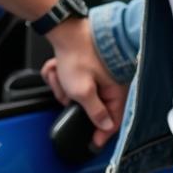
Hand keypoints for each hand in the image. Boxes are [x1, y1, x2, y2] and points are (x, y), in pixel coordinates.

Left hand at [41, 19, 128, 148]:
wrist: (65, 28)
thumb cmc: (78, 54)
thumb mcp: (83, 91)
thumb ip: (95, 112)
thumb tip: (105, 126)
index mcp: (116, 90)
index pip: (113, 121)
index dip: (100, 134)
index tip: (91, 143)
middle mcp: (109, 82)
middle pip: (88, 105)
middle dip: (71, 99)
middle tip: (65, 91)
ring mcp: (96, 74)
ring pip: (75, 92)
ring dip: (62, 85)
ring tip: (58, 73)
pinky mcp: (84, 66)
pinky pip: (69, 79)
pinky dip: (60, 74)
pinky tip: (57, 66)